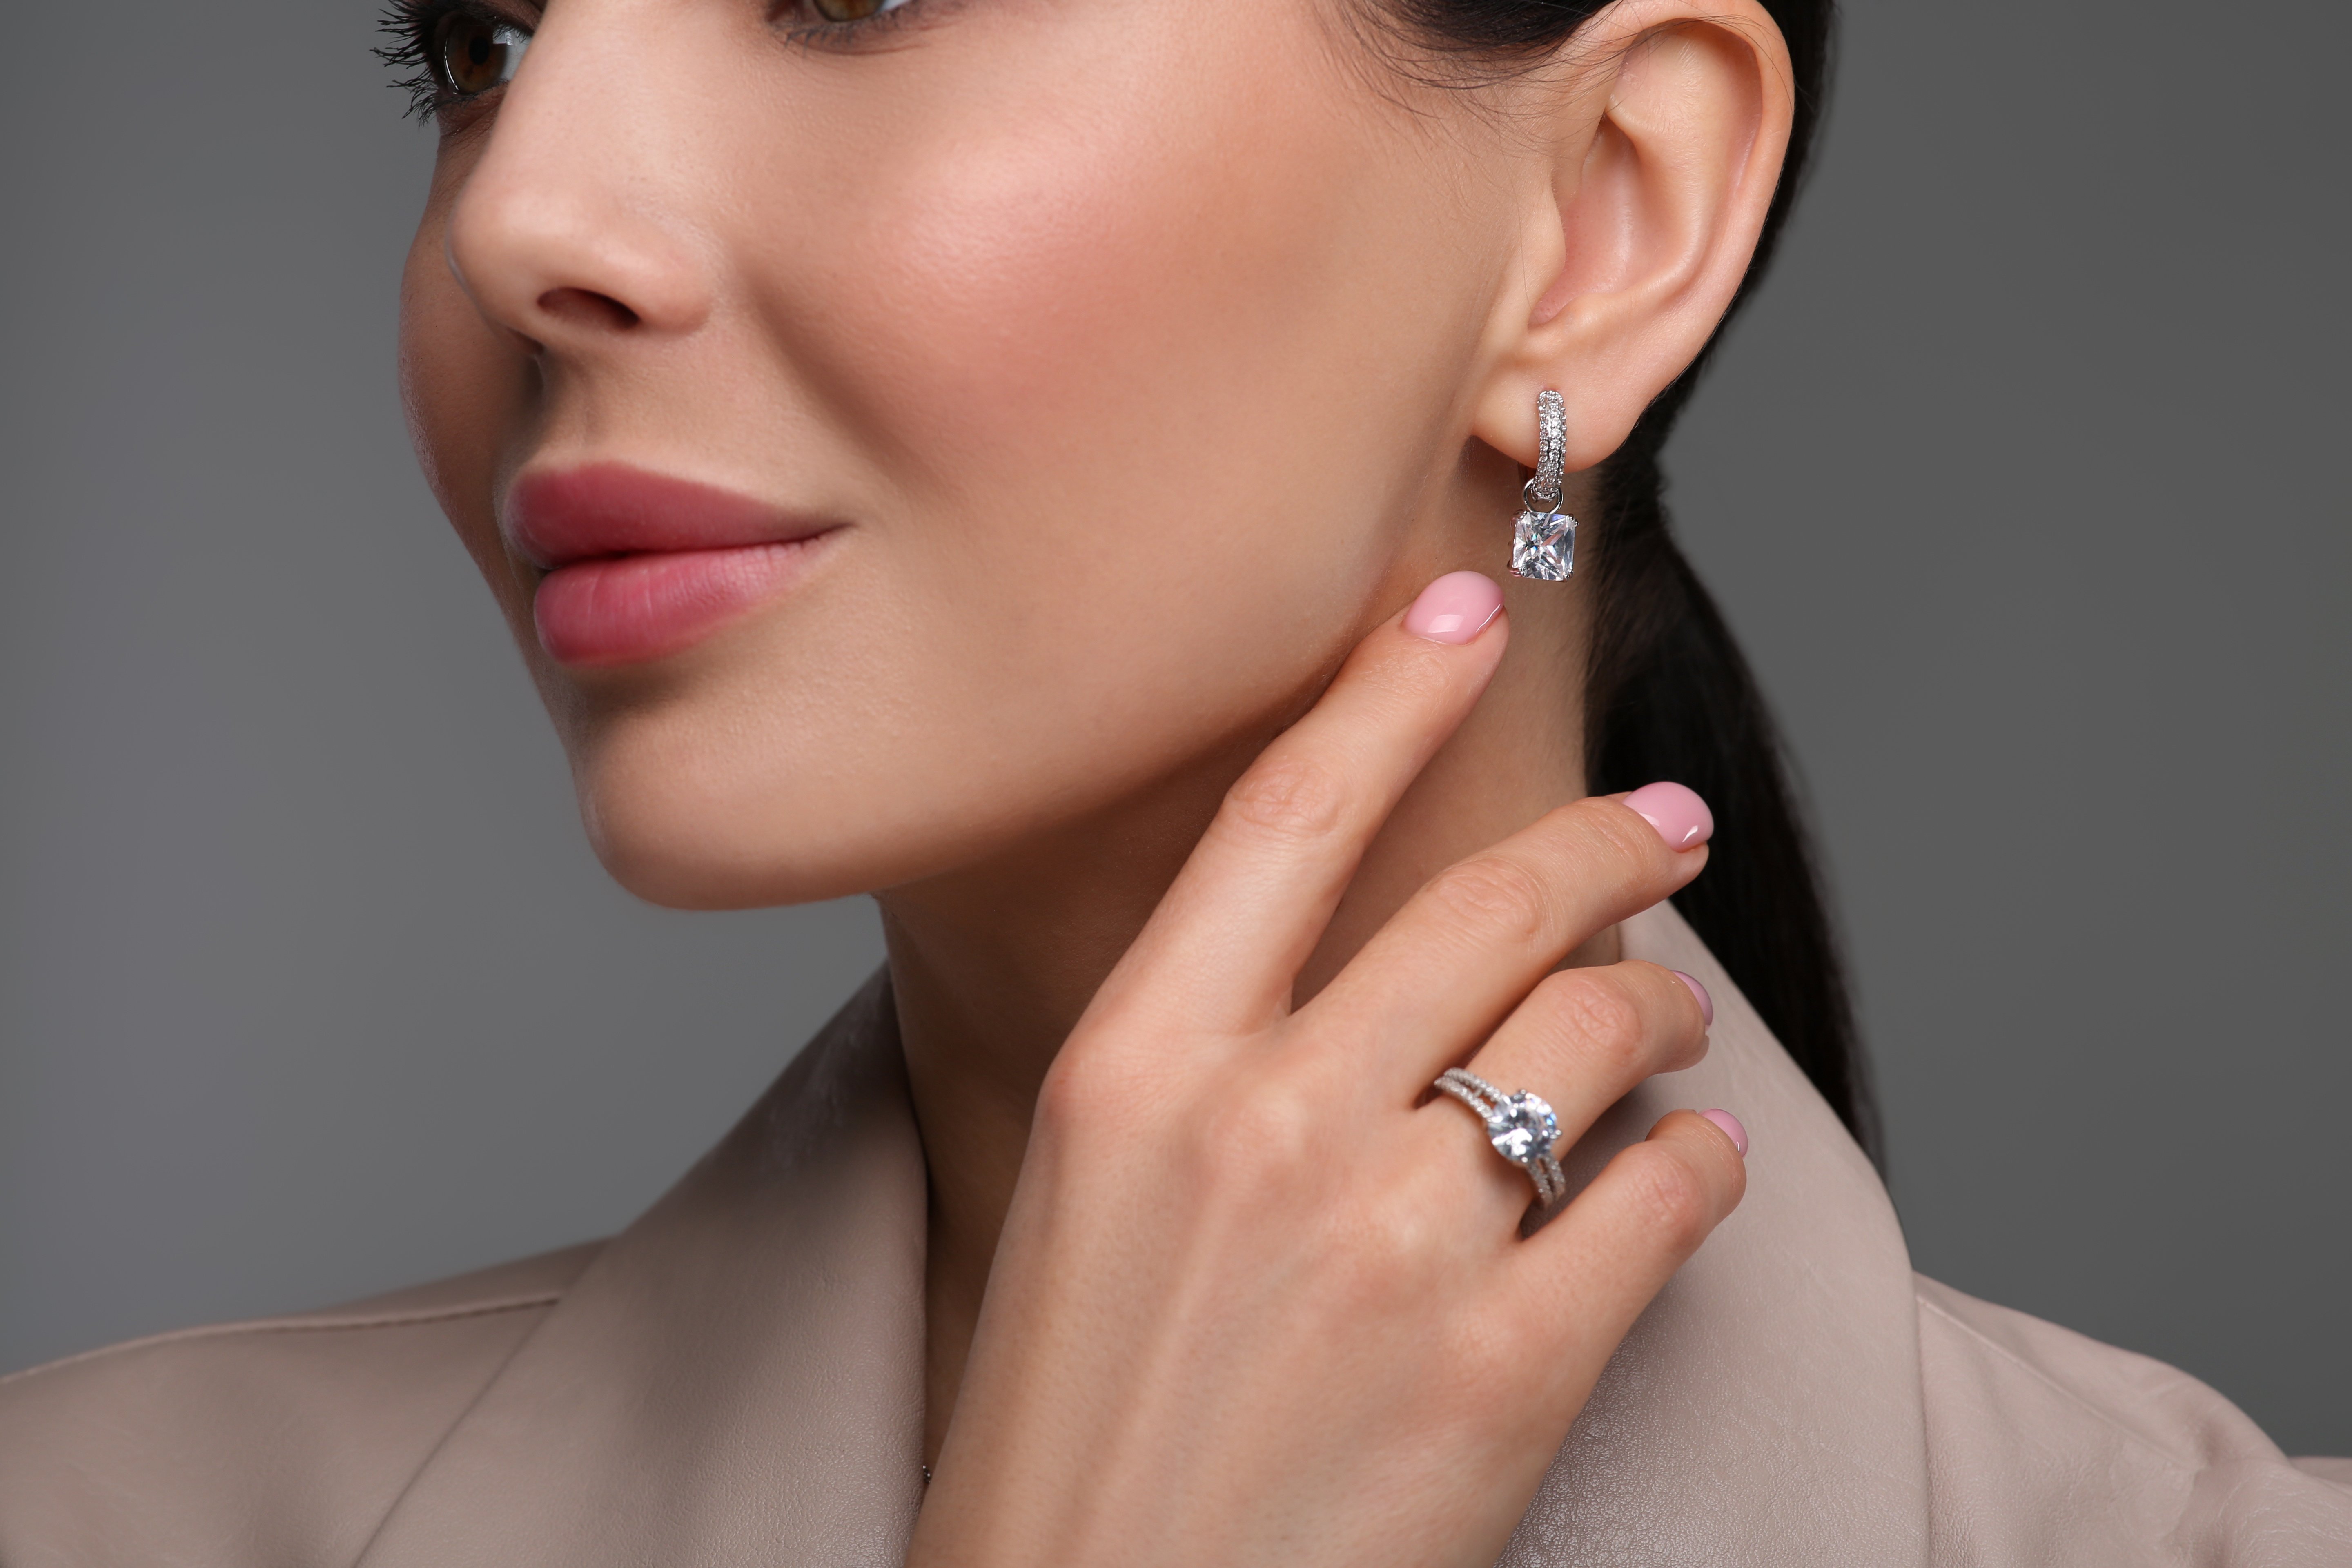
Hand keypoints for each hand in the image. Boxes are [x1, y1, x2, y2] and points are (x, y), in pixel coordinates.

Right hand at [909, 572, 1745, 1567]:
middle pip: (1486, 906)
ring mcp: (1387, 1242)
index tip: (1461, 602)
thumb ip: (1209, 1072)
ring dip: (1660, 1020)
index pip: (1287, 812)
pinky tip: (1691, 1174)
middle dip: (1607, 843)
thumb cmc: (1074, 1433)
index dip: (1390, 683)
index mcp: (1129, 1073)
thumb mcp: (1087, 1204)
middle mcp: (1262, 1126)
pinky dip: (1699, 1172)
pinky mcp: (1502, 1369)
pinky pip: (1659, 1204)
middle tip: (1661, 826)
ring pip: (1594, 1039)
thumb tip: (1372, 981)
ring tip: (1674, 1036)